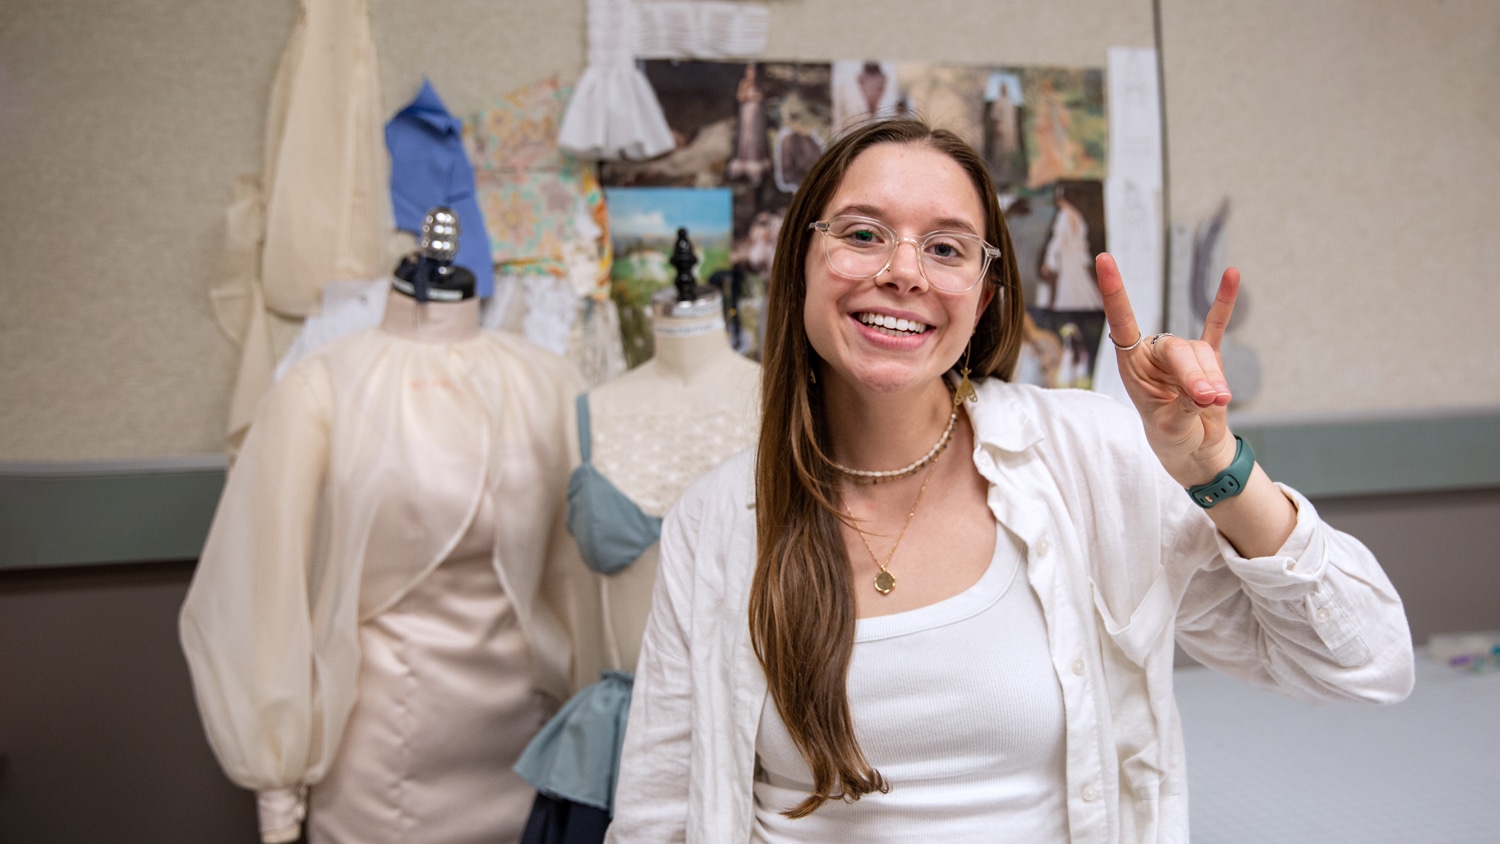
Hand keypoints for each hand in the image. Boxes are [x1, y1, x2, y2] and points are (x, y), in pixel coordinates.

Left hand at [1096, 252, 1239, 485]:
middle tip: (1207, 400)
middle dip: (1194, 375)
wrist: (1193, 449)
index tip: (1104, 260)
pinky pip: (1217, 327)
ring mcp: (1181, 355)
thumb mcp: (1173, 427)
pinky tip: (1231, 275)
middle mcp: (1154, 354)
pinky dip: (1224, 305)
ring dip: (1213, 380)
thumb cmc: (1172, 437)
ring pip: (1203, 354)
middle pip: (1178, 349)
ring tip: (1216, 404)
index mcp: (1132, 365)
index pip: (1122, 324)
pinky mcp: (1208, 358)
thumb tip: (1210, 392)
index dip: (1114, 293)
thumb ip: (1187, 406)